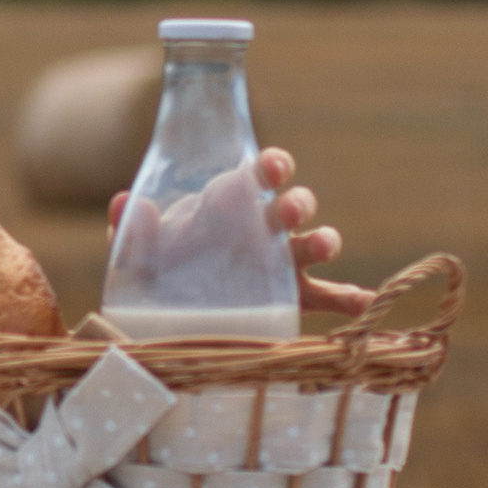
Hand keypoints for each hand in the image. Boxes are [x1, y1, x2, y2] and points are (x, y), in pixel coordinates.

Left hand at [109, 147, 375, 318]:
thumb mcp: (138, 253)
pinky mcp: (291, 299)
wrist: (163, 321)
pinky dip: (348, 297)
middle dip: (298, 202)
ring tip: (321, 246)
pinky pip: (326, 296)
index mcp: (233, 207)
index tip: (270, 167)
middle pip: (293, 207)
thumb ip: (131, 229)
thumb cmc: (158, 274)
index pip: (262, 175)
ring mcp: (281, 265)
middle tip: (288, 210)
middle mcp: (263, 231)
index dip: (273, 165)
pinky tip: (362, 303)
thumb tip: (125, 203)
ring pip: (314, 245)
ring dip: (324, 240)